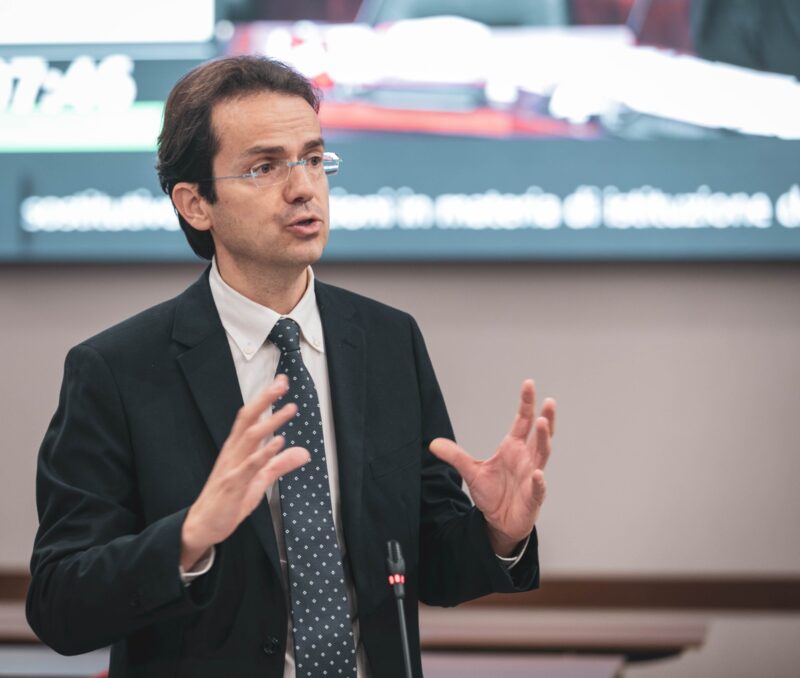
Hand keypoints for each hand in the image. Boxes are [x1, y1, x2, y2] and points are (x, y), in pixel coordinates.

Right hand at [180, 375, 309, 569]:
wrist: (202, 525)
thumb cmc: (228, 500)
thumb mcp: (259, 480)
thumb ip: (280, 464)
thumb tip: (303, 452)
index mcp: (237, 449)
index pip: (250, 418)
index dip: (265, 399)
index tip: (280, 382)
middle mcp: (233, 453)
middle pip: (248, 420)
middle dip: (265, 400)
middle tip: (282, 383)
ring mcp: (232, 467)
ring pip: (250, 438)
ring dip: (271, 422)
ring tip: (289, 409)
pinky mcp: (233, 485)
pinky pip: (249, 466)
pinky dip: (264, 453)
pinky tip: (278, 443)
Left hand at [429, 380, 554, 556]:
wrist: (499, 521)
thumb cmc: (492, 493)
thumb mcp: (470, 471)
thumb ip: (455, 456)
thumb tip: (433, 443)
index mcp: (514, 448)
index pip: (523, 421)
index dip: (526, 403)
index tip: (529, 384)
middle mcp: (527, 458)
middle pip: (540, 434)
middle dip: (545, 417)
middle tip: (548, 401)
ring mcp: (532, 476)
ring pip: (543, 454)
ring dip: (544, 439)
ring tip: (544, 422)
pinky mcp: (533, 497)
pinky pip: (537, 487)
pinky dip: (538, 481)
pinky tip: (537, 474)